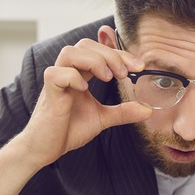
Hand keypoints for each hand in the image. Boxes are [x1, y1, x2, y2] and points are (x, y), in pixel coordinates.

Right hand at [16, 33, 152, 168]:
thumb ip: (123, 111)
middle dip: (110, 54)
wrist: (46, 148)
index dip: (120, 54)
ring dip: (93, 61)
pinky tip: (85, 89)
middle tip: (125, 73)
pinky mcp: (49, 93)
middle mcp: (67, 72)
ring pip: (70, 52)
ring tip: (108, 77)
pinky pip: (56, 74)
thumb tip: (148, 110)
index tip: (139, 66)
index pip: (100, 51)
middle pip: (85, 45)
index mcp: (80, 74)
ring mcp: (56, 80)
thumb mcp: (102, 118)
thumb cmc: (68, 129)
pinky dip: (73, 77)